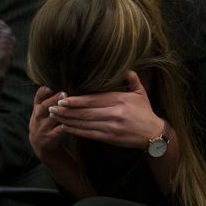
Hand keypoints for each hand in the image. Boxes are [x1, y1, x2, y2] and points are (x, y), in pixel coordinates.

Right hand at [29, 86, 66, 159]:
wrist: (39, 142)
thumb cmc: (44, 120)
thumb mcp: (41, 109)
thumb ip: (48, 97)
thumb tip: (62, 79)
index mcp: (37, 107)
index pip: (38, 97)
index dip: (43, 92)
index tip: (49, 87)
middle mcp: (38, 116)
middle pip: (44, 106)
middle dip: (53, 100)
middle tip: (64, 93)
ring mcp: (43, 127)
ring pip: (53, 118)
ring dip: (62, 112)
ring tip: (70, 106)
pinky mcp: (50, 136)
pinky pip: (59, 130)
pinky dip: (66, 125)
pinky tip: (74, 120)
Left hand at [48, 71, 163, 149]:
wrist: (153, 134)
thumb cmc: (145, 112)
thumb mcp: (141, 93)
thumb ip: (132, 79)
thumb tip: (125, 68)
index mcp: (119, 100)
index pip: (93, 99)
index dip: (76, 100)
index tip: (62, 98)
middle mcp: (114, 113)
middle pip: (85, 112)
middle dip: (66, 110)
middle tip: (52, 107)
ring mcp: (111, 127)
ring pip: (84, 123)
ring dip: (67, 120)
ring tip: (54, 116)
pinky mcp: (110, 138)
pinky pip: (89, 134)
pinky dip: (76, 131)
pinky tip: (66, 127)